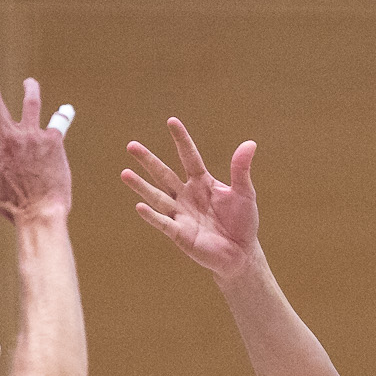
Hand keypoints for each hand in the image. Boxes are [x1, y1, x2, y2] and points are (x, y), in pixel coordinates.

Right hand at [0, 68, 70, 223]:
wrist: (40, 213)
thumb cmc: (9, 204)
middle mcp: (8, 137)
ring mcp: (31, 136)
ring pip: (30, 102)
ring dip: (29, 88)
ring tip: (30, 82)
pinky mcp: (52, 140)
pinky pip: (58, 121)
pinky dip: (63, 115)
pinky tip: (66, 111)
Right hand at [121, 119, 261, 277]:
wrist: (242, 253)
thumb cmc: (243, 222)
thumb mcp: (245, 193)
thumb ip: (241, 170)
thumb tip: (250, 144)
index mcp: (202, 183)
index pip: (189, 157)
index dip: (181, 140)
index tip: (171, 121)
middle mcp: (187, 196)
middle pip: (164, 174)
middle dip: (148, 161)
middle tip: (131, 145)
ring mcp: (181, 215)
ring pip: (157, 197)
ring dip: (141, 186)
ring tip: (125, 173)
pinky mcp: (180, 234)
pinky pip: (164, 223)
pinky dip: (152, 216)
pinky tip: (140, 206)